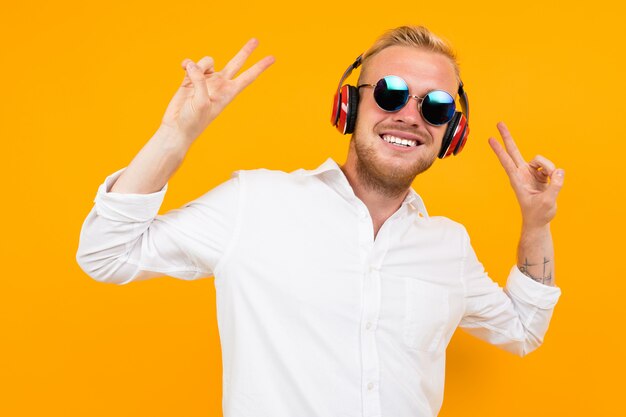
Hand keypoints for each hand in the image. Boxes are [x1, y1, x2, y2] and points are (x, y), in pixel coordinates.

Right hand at [160, 38, 274, 142]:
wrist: (177, 128)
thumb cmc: (193, 121)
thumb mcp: (202, 102)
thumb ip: (200, 81)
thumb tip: (192, 65)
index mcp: (228, 93)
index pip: (248, 77)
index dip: (259, 67)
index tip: (272, 58)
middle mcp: (219, 85)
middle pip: (236, 64)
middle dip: (245, 52)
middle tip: (256, 40)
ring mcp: (205, 81)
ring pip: (207, 61)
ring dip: (199, 65)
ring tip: (190, 76)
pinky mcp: (190, 80)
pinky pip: (191, 64)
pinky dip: (187, 64)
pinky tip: (183, 67)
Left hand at [488, 121, 564, 228]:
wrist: (539, 221)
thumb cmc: (538, 214)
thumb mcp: (547, 202)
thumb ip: (554, 186)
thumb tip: (559, 172)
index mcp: (517, 179)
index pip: (506, 161)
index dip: (499, 150)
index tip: (490, 139)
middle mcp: (522, 173)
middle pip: (514, 151)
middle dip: (507, 137)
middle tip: (499, 123)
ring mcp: (531, 173)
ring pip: (541, 160)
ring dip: (549, 168)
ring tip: (551, 181)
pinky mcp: (540, 175)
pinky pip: (550, 167)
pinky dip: (554, 173)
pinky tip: (553, 181)